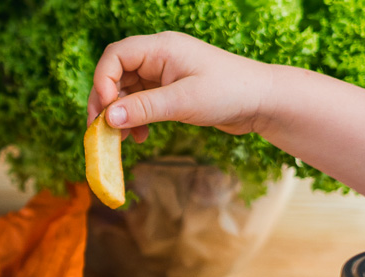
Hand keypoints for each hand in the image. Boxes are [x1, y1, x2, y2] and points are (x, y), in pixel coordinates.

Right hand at [87, 32, 272, 141]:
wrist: (263, 102)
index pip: (115, 56)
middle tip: (101, 131)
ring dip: (118, 116)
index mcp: (161, 48)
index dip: (103, 82)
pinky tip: (139, 137)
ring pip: (125, 92)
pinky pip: (139, 103)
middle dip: (105, 103)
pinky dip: (133, 120)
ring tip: (121, 140)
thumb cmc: (230, 93)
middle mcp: (158, 58)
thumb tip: (107, 118)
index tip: (106, 112)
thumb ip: (143, 108)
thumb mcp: (184, 102)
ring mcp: (163, 74)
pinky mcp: (168, 91)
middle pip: (115, 75)